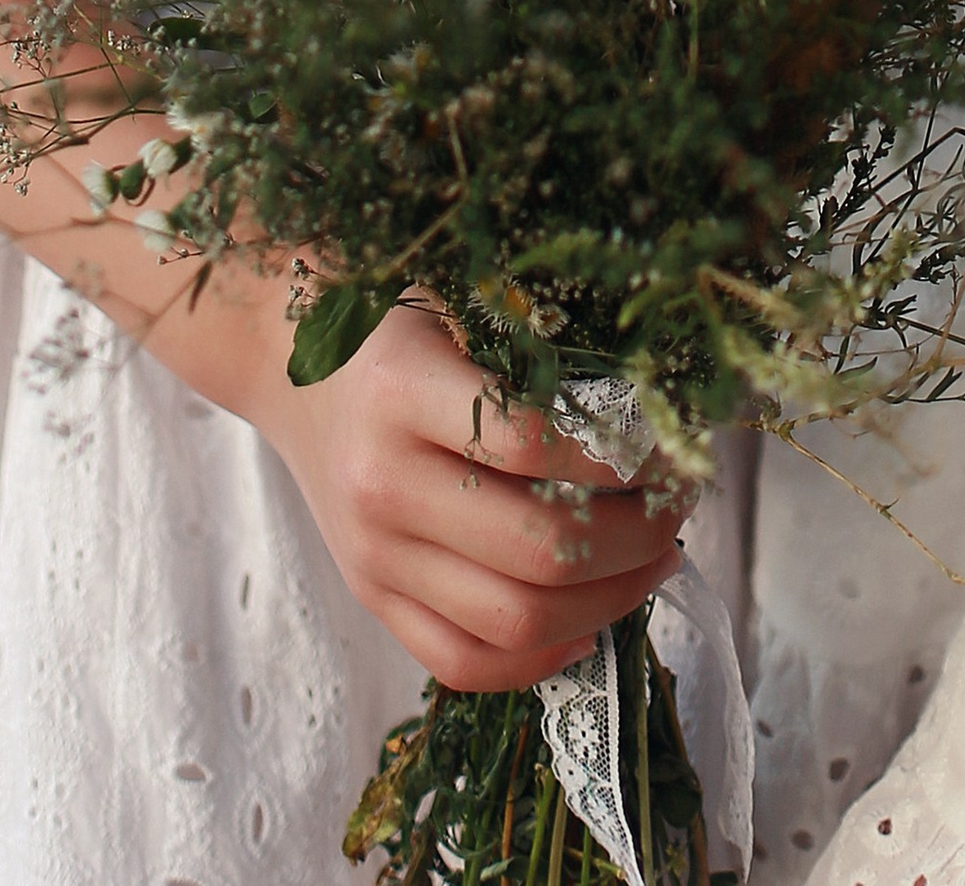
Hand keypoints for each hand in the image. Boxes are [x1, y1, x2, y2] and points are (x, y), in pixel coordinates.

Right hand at [265, 298, 689, 690]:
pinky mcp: (370, 597)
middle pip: (538, 550)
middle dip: (636, 540)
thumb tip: (652, 417)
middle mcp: (381, 482)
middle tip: (678, 507)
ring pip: (513, 621)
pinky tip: (591, 624)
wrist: (286, 359)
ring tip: (652, 561)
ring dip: (609, 602)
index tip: (670, 446)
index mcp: (401, 390)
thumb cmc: (392, 318)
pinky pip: (462, 662)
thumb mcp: (457, 303)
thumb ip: (536, 352)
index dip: (621, 457)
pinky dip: (539, 660)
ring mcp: (372, 554)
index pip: (535, 445)